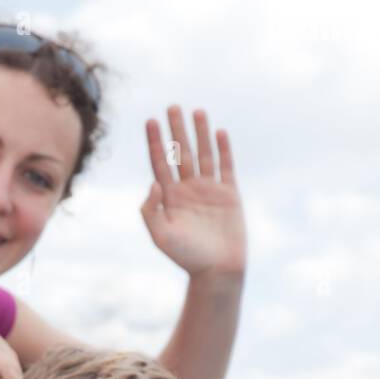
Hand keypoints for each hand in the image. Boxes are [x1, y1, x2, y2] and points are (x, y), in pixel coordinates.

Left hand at [141, 107, 246, 277]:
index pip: (159, 163)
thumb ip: (151, 210)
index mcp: (169, 198)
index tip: (150, 121)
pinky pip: (226, 167)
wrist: (217, 271)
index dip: (154, 142)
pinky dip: (223, 149)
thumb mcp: (161, 236)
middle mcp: (188, 190)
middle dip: (176, 130)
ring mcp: (209, 190)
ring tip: (196, 111)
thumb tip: (153, 181)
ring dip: (199, 133)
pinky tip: (218, 132)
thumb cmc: (187, 257)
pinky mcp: (229, 194)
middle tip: (172, 106)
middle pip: (180, 153)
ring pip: (203, 155)